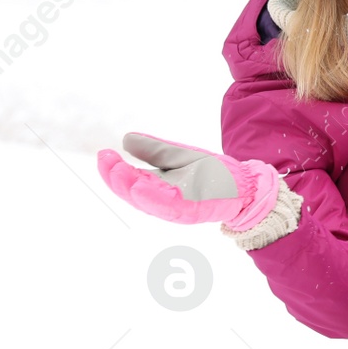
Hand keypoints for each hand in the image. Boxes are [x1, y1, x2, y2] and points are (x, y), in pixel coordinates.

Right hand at [97, 132, 280, 229]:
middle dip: (115, 177)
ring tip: (115, 170)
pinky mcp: (192, 209)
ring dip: (128, 187)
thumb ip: (153, 150)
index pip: (128, 181)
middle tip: (104, 159)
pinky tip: (140, 187)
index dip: (113, 170)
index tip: (103, 153)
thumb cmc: (212, 172)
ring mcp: (176, 207)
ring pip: (146, 200)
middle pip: (131, 192)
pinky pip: (168, 206)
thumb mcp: (178, 156)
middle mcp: (162, 200)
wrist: (244, 182)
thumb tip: (126, 139)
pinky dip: (153, 199)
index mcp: (157, 188)